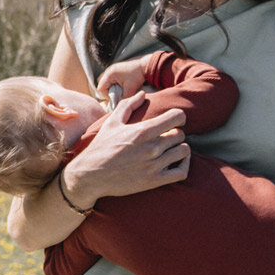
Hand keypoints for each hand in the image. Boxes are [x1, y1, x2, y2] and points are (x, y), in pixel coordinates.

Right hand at [62, 101, 188, 207]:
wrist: (90, 176)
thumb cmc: (101, 147)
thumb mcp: (111, 123)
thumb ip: (128, 105)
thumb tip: (142, 94)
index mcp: (143, 131)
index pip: (177, 117)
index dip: (178, 117)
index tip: (173, 121)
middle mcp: (151, 147)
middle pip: (180, 135)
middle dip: (175, 134)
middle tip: (166, 137)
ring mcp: (154, 165)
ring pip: (184, 151)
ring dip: (178, 149)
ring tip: (169, 150)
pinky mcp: (155, 180)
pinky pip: (182, 172)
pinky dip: (183, 165)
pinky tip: (175, 162)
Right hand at [95, 57, 151, 103]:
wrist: (145, 65)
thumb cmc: (137, 76)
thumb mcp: (130, 89)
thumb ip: (123, 98)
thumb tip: (119, 106)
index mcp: (109, 74)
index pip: (100, 88)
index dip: (106, 95)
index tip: (116, 97)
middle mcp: (109, 70)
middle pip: (102, 84)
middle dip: (108, 91)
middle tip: (117, 94)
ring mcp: (112, 68)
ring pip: (106, 81)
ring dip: (111, 87)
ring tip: (120, 89)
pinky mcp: (117, 68)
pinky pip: (110, 77)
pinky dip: (114, 83)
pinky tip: (122, 84)